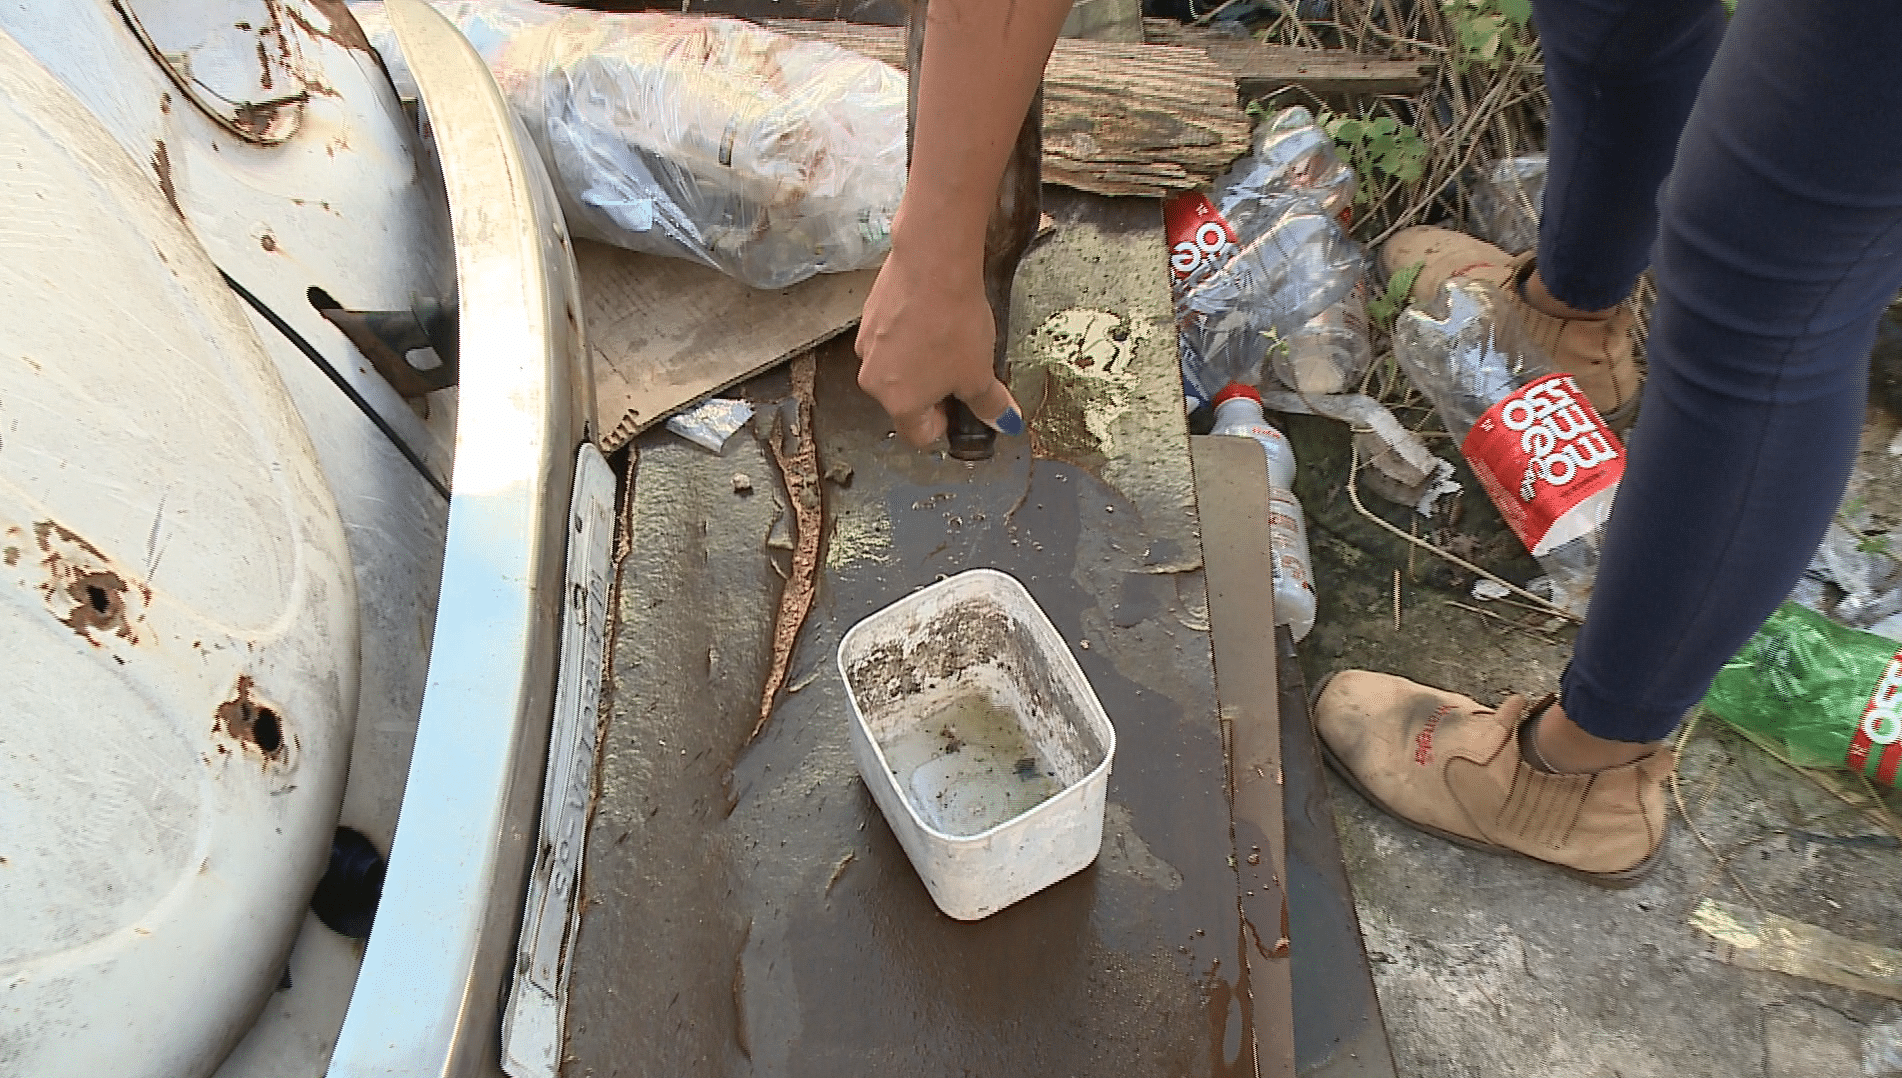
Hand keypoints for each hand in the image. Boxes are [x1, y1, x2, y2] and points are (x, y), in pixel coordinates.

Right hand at [855, 231, 1023, 447]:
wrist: (932, 264)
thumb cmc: (953, 323)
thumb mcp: (980, 372)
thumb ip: (989, 404)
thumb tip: (1004, 422)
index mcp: (899, 403)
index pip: (918, 435)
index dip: (944, 425)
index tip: (961, 404)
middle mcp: (873, 380)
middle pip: (905, 400)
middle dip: (933, 389)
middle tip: (960, 366)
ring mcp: (866, 346)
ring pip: (897, 367)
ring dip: (919, 361)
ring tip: (946, 336)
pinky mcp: (868, 315)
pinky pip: (890, 338)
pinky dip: (909, 334)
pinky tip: (931, 316)